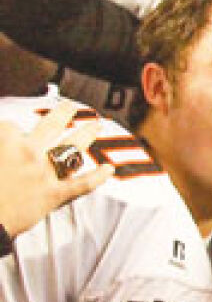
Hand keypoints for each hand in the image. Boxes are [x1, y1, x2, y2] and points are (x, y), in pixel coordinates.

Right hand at [0, 102, 113, 237]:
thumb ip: (0, 142)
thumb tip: (5, 134)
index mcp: (7, 143)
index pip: (10, 127)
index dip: (8, 130)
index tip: (9, 133)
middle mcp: (30, 154)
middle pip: (51, 125)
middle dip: (62, 113)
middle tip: (70, 106)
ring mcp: (44, 174)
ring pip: (71, 149)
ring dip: (86, 135)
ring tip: (95, 126)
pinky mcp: (53, 196)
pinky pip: (81, 185)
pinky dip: (97, 178)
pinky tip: (109, 169)